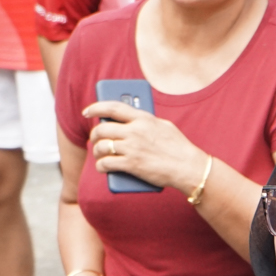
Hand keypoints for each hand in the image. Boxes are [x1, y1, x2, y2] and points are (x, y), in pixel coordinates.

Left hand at [84, 101, 204, 193]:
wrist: (188, 167)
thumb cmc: (179, 147)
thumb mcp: (164, 126)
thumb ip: (147, 122)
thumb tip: (131, 121)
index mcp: (143, 119)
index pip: (113, 108)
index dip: (96, 108)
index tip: (87, 111)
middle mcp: (135, 132)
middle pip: (103, 129)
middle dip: (94, 134)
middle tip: (94, 138)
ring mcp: (132, 148)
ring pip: (102, 146)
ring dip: (96, 151)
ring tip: (98, 153)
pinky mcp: (132, 165)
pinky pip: (106, 164)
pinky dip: (101, 166)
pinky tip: (102, 167)